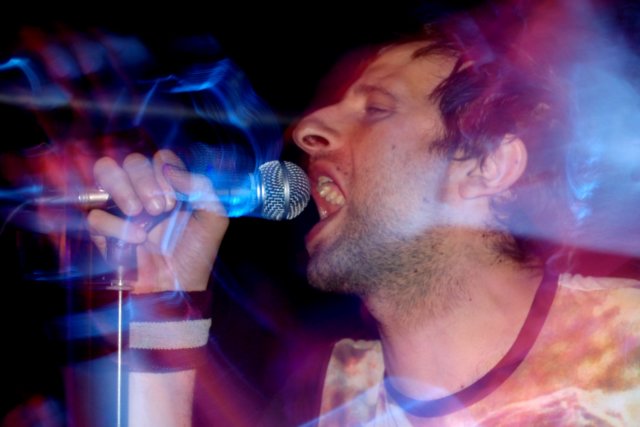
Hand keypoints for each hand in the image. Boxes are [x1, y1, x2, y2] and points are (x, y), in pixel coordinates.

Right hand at [87, 149, 229, 292]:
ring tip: (139, 213)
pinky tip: (136, 239)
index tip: (176, 199)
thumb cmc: (196, 252)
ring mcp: (121, 206)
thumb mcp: (214, 219)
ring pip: (105, 171)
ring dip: (123, 188)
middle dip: (145, 181)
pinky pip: (94, 215)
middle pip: (132, 160)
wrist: (179, 286)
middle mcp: (143, 189)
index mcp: (169, 184)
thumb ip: (202, 187)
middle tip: (160, 208)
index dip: (166, 172)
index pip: (160, 157)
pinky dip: (115, 226)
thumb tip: (171, 169)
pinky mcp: (103, 230)